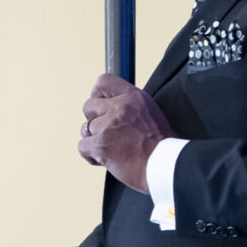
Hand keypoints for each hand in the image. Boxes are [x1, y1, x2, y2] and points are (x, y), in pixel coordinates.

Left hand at [79, 73, 171, 190]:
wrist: (164, 164)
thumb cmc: (161, 146)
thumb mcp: (150, 113)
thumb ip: (130, 107)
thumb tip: (113, 108)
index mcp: (133, 97)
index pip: (104, 82)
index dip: (97, 94)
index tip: (99, 104)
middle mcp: (119, 108)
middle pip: (89, 106)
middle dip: (95, 120)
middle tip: (106, 132)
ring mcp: (108, 126)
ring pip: (85, 128)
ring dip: (94, 139)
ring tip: (109, 148)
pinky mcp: (100, 145)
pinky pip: (82, 147)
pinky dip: (90, 155)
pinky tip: (104, 159)